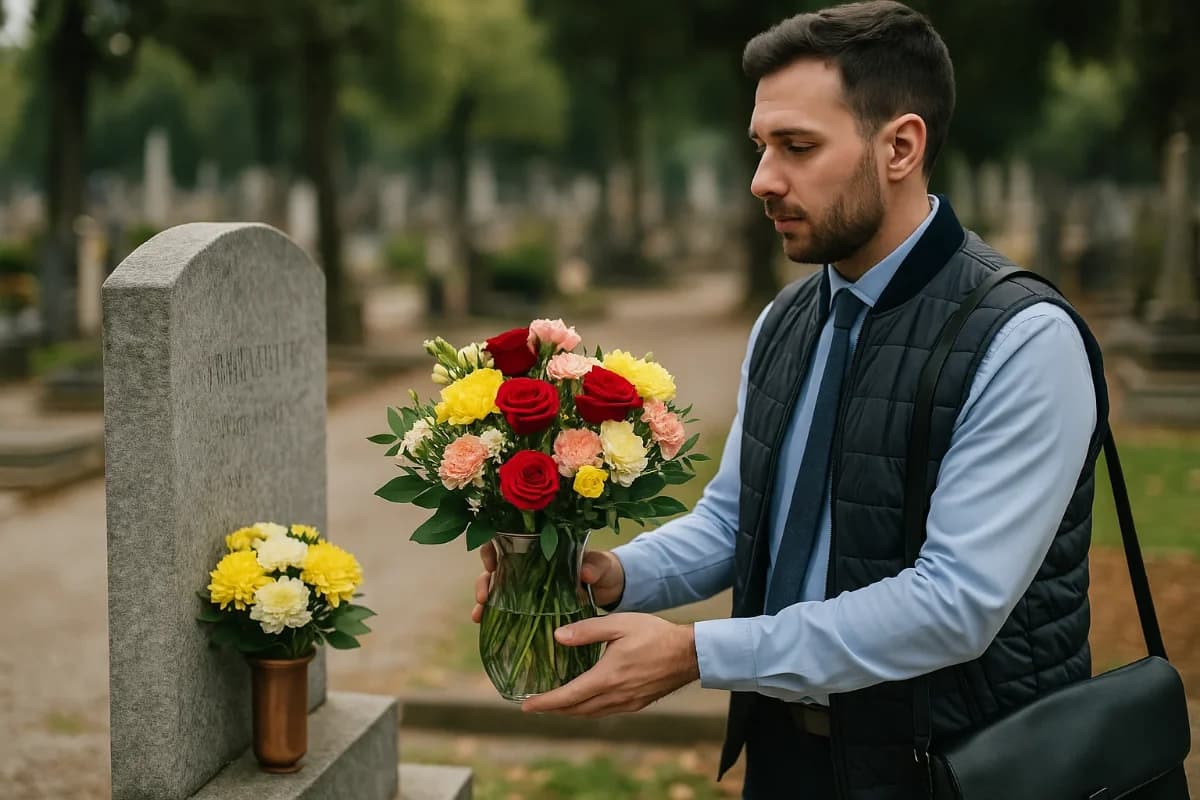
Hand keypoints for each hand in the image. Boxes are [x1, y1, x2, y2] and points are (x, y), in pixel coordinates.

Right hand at [471, 542, 625, 622]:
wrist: (609, 588)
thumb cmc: (602, 568)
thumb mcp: (600, 565)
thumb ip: (594, 566)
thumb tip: (583, 573)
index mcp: (541, 547)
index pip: (506, 540)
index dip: (492, 548)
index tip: (491, 563)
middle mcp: (528, 564)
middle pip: (496, 567)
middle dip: (483, 581)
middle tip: (483, 598)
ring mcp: (527, 585)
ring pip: (496, 588)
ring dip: (483, 600)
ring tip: (478, 616)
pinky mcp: (531, 604)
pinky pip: (507, 608)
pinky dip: (494, 615)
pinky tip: (485, 626)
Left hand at [520, 613, 699, 716]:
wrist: (689, 654)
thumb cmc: (654, 634)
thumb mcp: (618, 624)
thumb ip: (587, 630)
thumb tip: (558, 636)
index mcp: (607, 677)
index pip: (568, 696)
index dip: (545, 702)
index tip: (526, 705)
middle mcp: (615, 695)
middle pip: (576, 709)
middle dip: (554, 709)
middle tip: (535, 704)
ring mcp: (628, 702)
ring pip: (591, 713)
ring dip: (571, 711)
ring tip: (556, 703)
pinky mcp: (637, 703)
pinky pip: (606, 712)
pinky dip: (589, 709)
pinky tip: (586, 700)